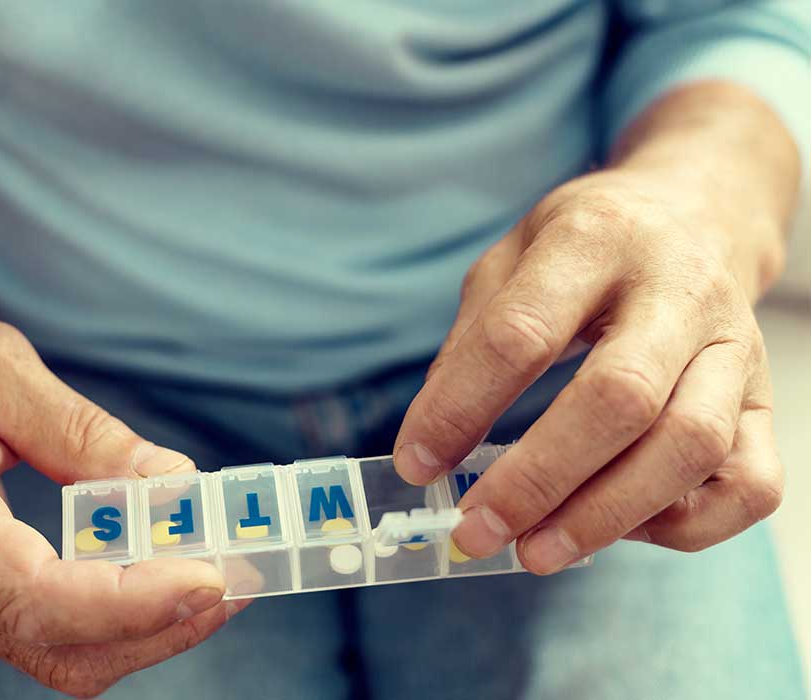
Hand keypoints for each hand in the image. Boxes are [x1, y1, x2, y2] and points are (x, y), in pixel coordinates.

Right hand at [0, 312, 243, 696]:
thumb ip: (80, 430)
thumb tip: (169, 480)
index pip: (39, 596)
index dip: (132, 600)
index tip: (208, 576)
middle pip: (62, 647)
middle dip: (161, 627)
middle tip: (237, 580)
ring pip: (60, 654)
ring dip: (147, 629)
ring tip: (215, 580)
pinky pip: (48, 633)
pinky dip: (115, 618)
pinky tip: (161, 576)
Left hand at [394, 168, 784, 573]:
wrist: (697, 214)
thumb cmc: (587, 248)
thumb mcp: (510, 260)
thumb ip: (470, 344)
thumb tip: (431, 443)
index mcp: (593, 241)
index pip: (520, 333)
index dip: (459, 408)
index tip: (415, 464)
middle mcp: (678, 291)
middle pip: (618, 399)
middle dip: (537, 480)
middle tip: (477, 530)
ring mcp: (735, 348)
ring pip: (691, 447)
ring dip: (605, 516)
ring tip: (535, 552)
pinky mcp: (767, 399)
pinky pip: (750, 484)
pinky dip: (685, 525)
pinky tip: (620, 527)